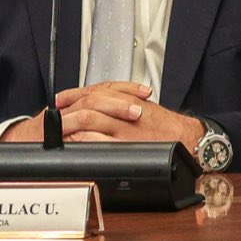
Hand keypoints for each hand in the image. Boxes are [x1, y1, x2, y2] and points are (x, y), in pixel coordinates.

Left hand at [52, 81, 204, 146]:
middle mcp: (125, 112)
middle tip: (54, 115)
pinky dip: (83, 141)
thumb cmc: (165, 125)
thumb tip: (98, 100)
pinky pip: (99, 143)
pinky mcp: (125, 148)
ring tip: (59, 128)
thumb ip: (121, 101)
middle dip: (69, 109)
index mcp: (128, 99)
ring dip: (72, 124)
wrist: (187, 140)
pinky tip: (74, 142)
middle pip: (90, 104)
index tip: (60, 98)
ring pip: (91, 121)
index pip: (96, 91)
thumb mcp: (143, 105)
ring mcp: (124, 131)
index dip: (74, 94)